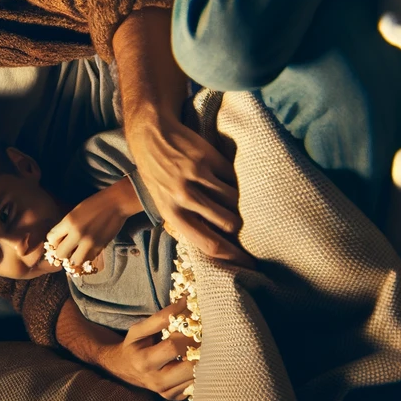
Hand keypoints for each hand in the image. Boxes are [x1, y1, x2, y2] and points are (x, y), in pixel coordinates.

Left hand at [44, 177, 139, 274]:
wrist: (116, 203)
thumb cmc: (95, 204)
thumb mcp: (75, 212)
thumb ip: (66, 226)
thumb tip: (60, 239)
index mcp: (68, 222)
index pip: (51, 239)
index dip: (52, 242)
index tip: (57, 241)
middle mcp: (77, 234)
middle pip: (60, 254)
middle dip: (61, 253)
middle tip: (66, 249)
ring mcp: (89, 242)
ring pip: (74, 261)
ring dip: (74, 258)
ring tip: (76, 253)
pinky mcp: (99, 247)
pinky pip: (88, 259)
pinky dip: (86, 257)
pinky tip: (87, 251)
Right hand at [98, 304, 199, 399]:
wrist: (123, 369)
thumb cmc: (133, 346)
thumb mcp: (139, 330)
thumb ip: (161, 317)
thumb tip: (186, 302)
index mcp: (144, 362)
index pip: (173, 347)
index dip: (187, 331)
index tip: (196, 317)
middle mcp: (156, 381)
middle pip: (189, 367)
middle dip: (200, 349)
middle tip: (205, 334)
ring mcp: (166, 392)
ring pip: (196, 377)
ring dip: (204, 360)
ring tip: (205, 345)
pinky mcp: (174, 397)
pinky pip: (195, 384)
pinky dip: (200, 370)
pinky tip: (197, 358)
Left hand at [126, 109, 251, 265]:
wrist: (152, 136)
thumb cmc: (158, 176)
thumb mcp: (164, 203)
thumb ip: (187, 221)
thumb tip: (217, 243)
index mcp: (172, 214)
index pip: (208, 244)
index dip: (232, 257)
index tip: (249, 264)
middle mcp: (184, 196)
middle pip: (228, 223)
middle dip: (239, 227)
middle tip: (243, 225)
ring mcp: (197, 176)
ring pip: (234, 200)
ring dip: (240, 203)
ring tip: (236, 201)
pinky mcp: (208, 158)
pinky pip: (233, 178)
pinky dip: (234, 181)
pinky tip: (228, 179)